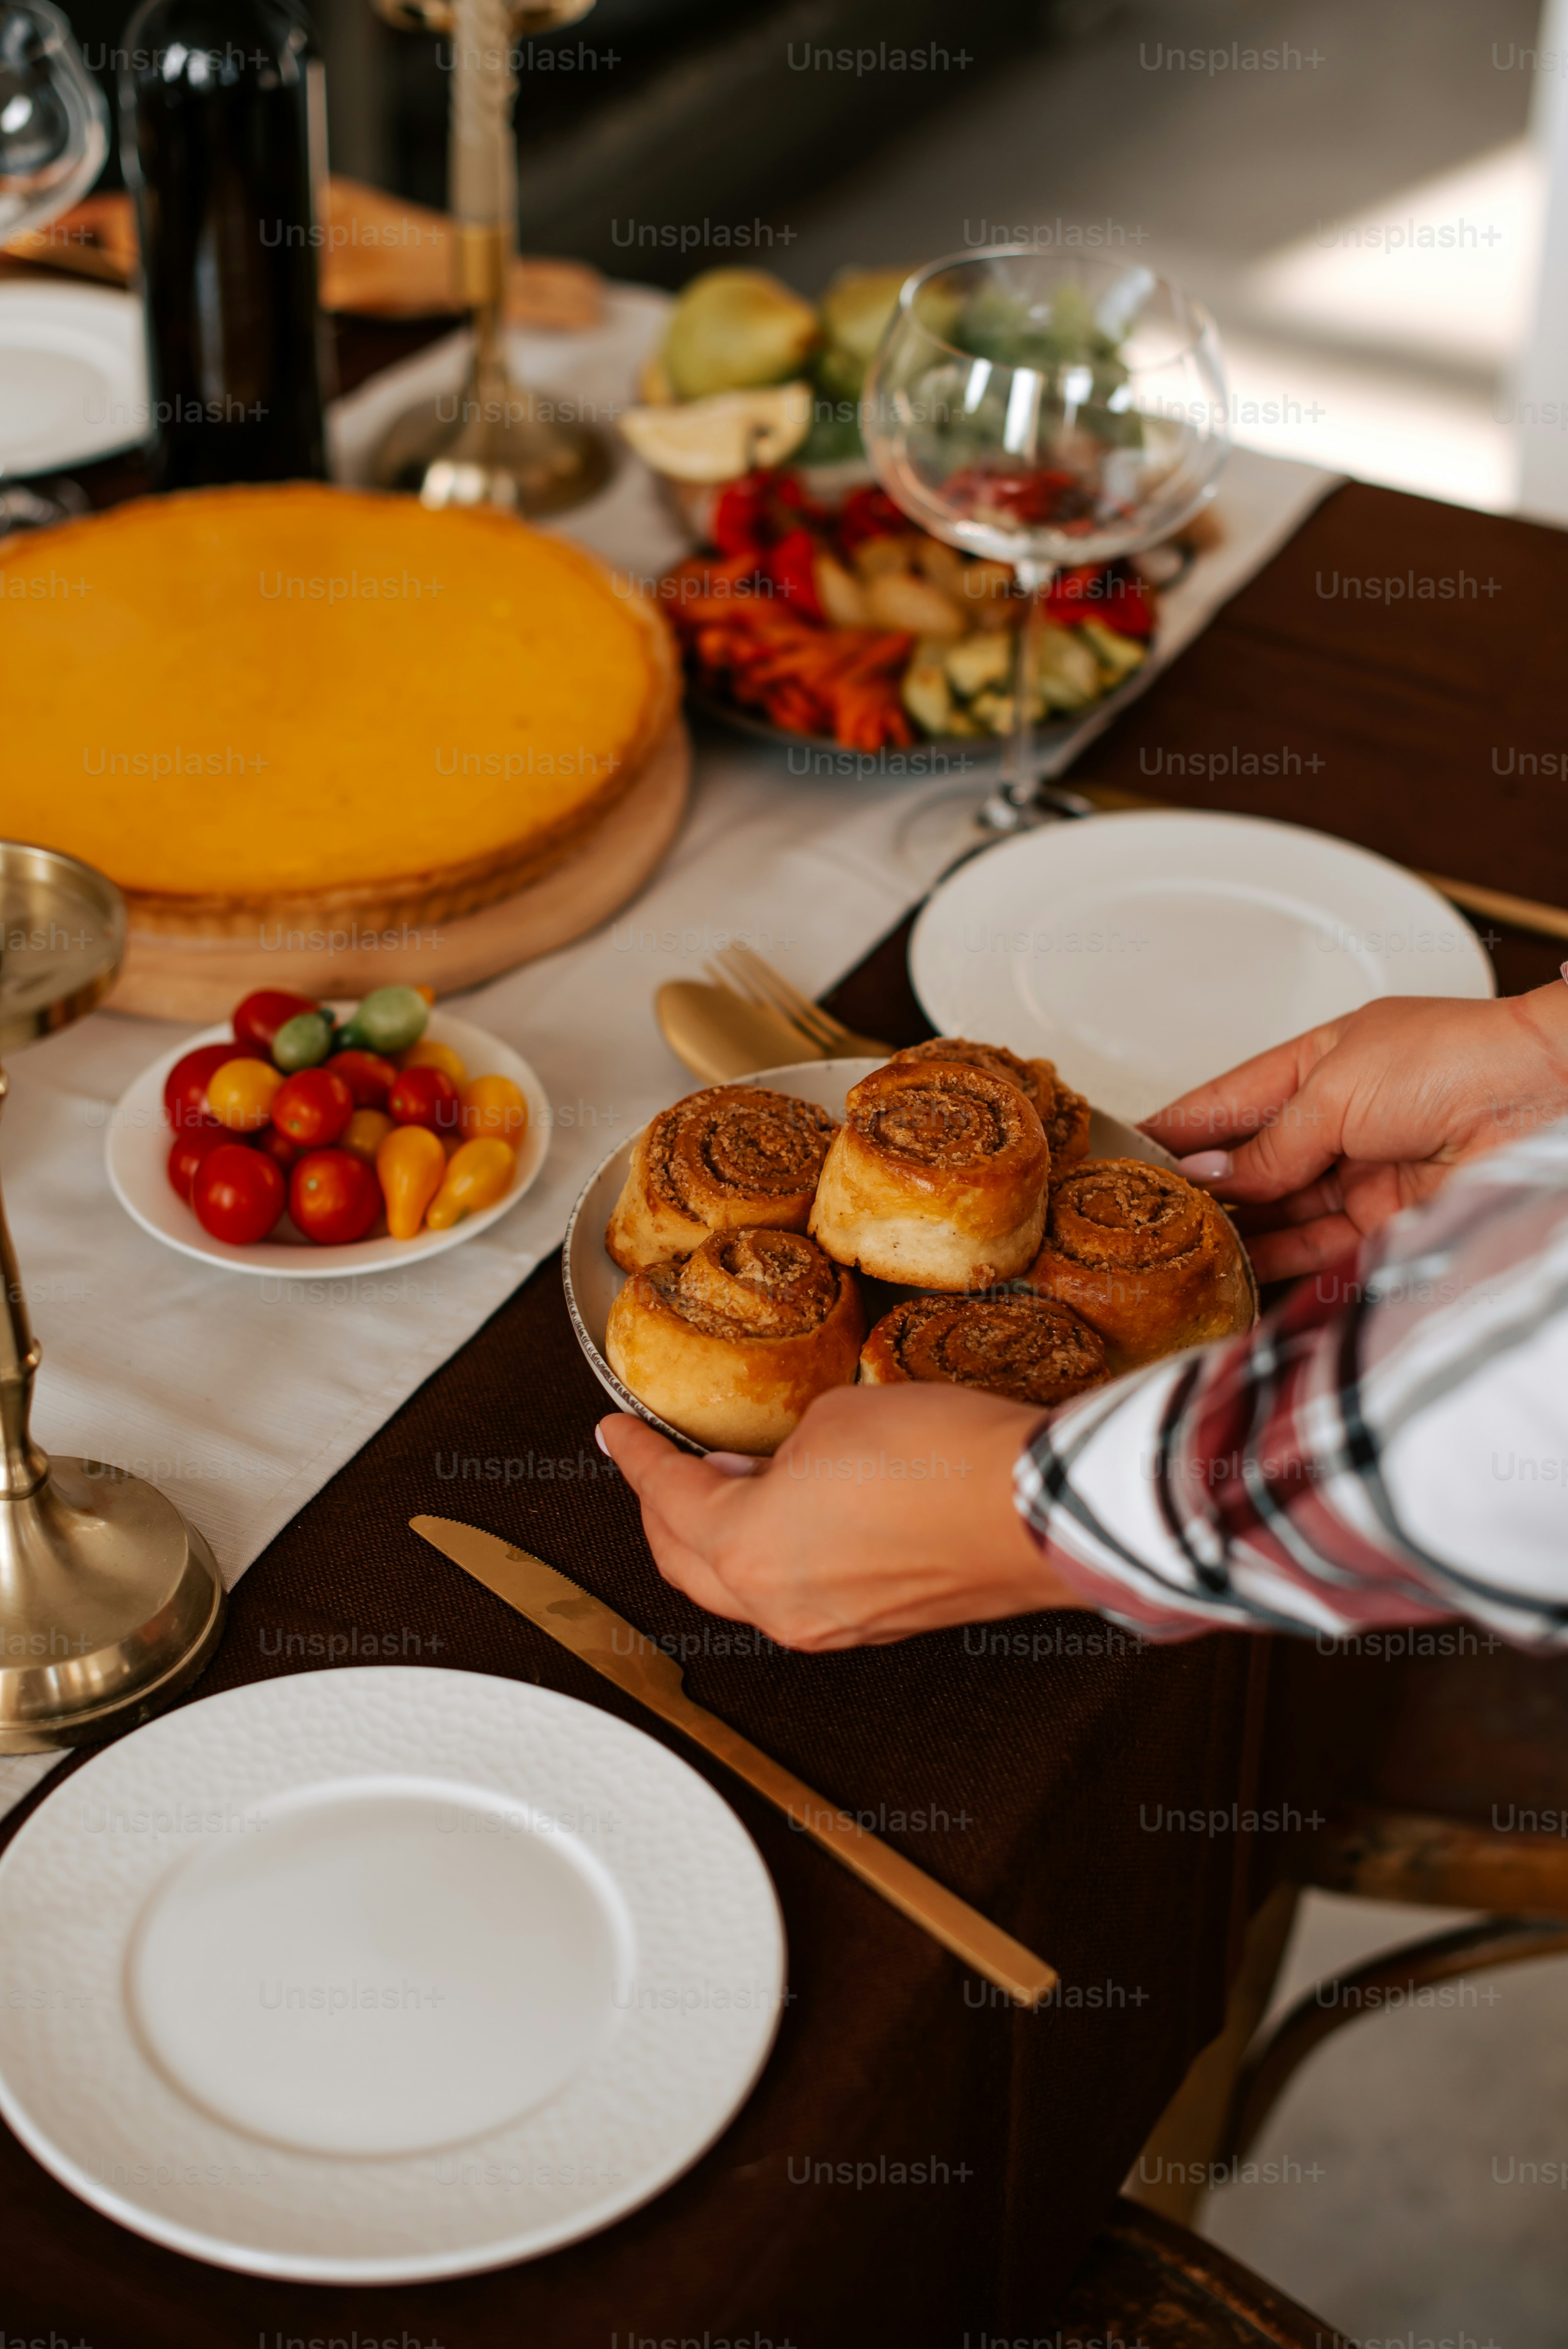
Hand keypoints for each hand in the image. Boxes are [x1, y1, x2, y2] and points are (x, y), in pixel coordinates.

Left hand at [598, 1383, 1089, 1650]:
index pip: (667, 1497)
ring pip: (743, 1586)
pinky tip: (799, 1514)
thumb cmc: (946, 1460)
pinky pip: (800, 1594)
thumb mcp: (836, 1416)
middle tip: (655, 1466)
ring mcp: (830, 1625)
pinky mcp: (879, 1624)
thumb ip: (783, 1445)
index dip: (635, 1457)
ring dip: (723, 1536)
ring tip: (730, 1480)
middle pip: (686, 1561)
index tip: (614, 1434)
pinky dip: (779, 1555)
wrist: (1038, 1510)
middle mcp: (779, 1604)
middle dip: (661, 1511)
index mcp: (747, 1548)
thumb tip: (778, 1464)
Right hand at [1141, 982, 1567, 1280]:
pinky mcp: (1388, 1219)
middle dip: (1199, 1193)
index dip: (1173, 1129)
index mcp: (1317, 1063)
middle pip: (1248, 1164)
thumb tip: (1207, 1177)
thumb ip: (1267, 1144)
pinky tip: (1240, 1271)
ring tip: (1181, 1253)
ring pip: (1279, 1212)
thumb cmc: (1457, 1059)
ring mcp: (1361, 1171)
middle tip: (1142, 1221)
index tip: (1121, 1156)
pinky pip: (1319, 1247)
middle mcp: (1336, 1118)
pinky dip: (1278, 1262)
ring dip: (1234, 1232)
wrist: (1545, 1100)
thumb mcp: (1333, 1089)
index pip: (1225, 1101)